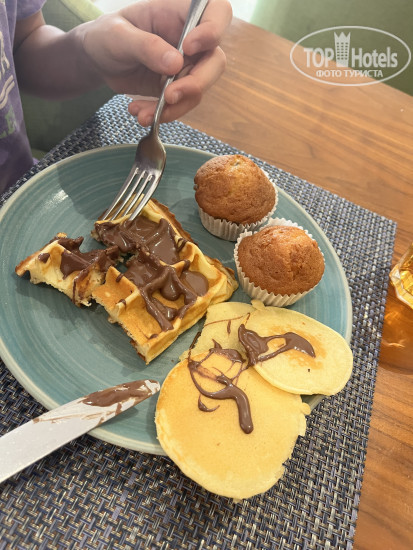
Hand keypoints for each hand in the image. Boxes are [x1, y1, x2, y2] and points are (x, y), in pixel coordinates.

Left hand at [81, 0, 231, 124]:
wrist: (97, 61)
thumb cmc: (107, 36)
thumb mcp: (119, 35)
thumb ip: (146, 46)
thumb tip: (175, 64)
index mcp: (180, 12)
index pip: (217, 12)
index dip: (212, 31)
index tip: (188, 48)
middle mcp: (191, 39)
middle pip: (215, 61)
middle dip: (196, 83)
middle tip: (170, 95)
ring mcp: (186, 66)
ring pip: (199, 89)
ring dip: (175, 107)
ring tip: (143, 113)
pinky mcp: (177, 87)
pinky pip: (181, 105)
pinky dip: (163, 114)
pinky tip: (142, 114)